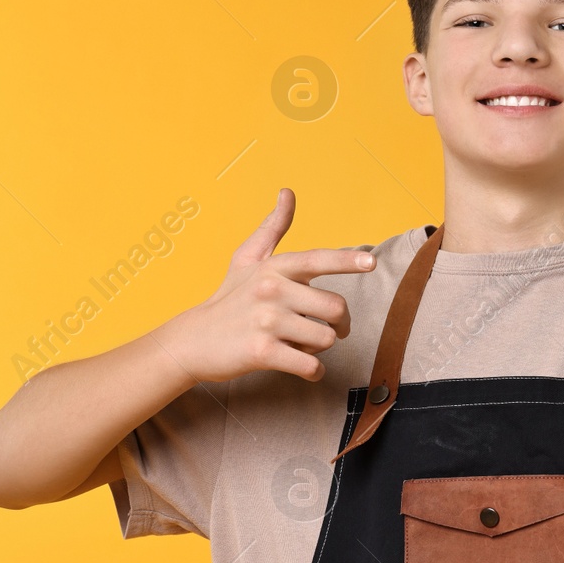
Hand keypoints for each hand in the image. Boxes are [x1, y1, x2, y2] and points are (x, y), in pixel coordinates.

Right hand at [162, 188, 376, 382]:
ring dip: (319, 348)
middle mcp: (271, 290)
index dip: (346, 261)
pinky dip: (313, 371)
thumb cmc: (228, 298)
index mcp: (274, 268)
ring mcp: (266, 322)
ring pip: (326, 339)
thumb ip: (272, 227)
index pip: (316, 259)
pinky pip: (310, 365)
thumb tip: (288, 192)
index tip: (371, 263)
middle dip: (341, 325)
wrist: (192, 341)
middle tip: (328, 330)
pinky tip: (302, 367)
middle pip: (336, 308)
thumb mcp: (247, 259)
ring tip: (299, 344)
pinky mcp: (261, 352)